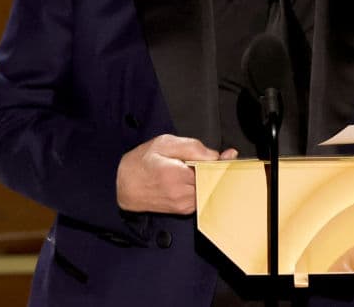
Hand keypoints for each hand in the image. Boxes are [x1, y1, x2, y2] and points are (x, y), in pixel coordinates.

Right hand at [116, 134, 237, 213]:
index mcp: (176, 175)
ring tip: (198, 168)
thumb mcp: (164, 143)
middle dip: (217, 170)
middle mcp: (181, 194)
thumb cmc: (141, 163)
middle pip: (214, 181)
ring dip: (210, 179)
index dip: (222, 161)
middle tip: (217, 159)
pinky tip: (194, 179)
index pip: (212, 169)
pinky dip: (203, 187)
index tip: (229, 155)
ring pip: (209, 190)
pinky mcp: (183, 210)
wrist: (123, 186)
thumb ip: (192, 147)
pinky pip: (202, 197)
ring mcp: (183, 204)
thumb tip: (216, 155)